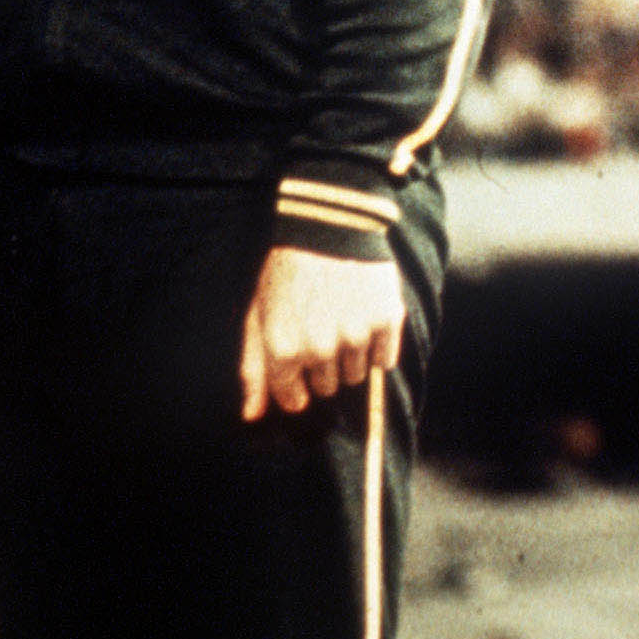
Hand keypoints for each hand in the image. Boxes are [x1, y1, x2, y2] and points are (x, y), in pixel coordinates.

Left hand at [239, 245, 403, 420]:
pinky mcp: (386, 319)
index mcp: (284, 350)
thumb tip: (252, 416)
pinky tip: (366, 316)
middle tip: (322, 327)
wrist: (330, 222)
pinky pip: (385, 360)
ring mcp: (355, 335)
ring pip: (355, 375)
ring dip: (350, 354)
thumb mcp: (258, 315)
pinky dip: (378, 346)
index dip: (296, 383)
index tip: (300, 360)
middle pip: (327, 387)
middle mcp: (320, 349)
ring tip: (343, 317)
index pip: (294, 399)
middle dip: (323, 365)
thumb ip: (254, 369)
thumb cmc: (287, 271)